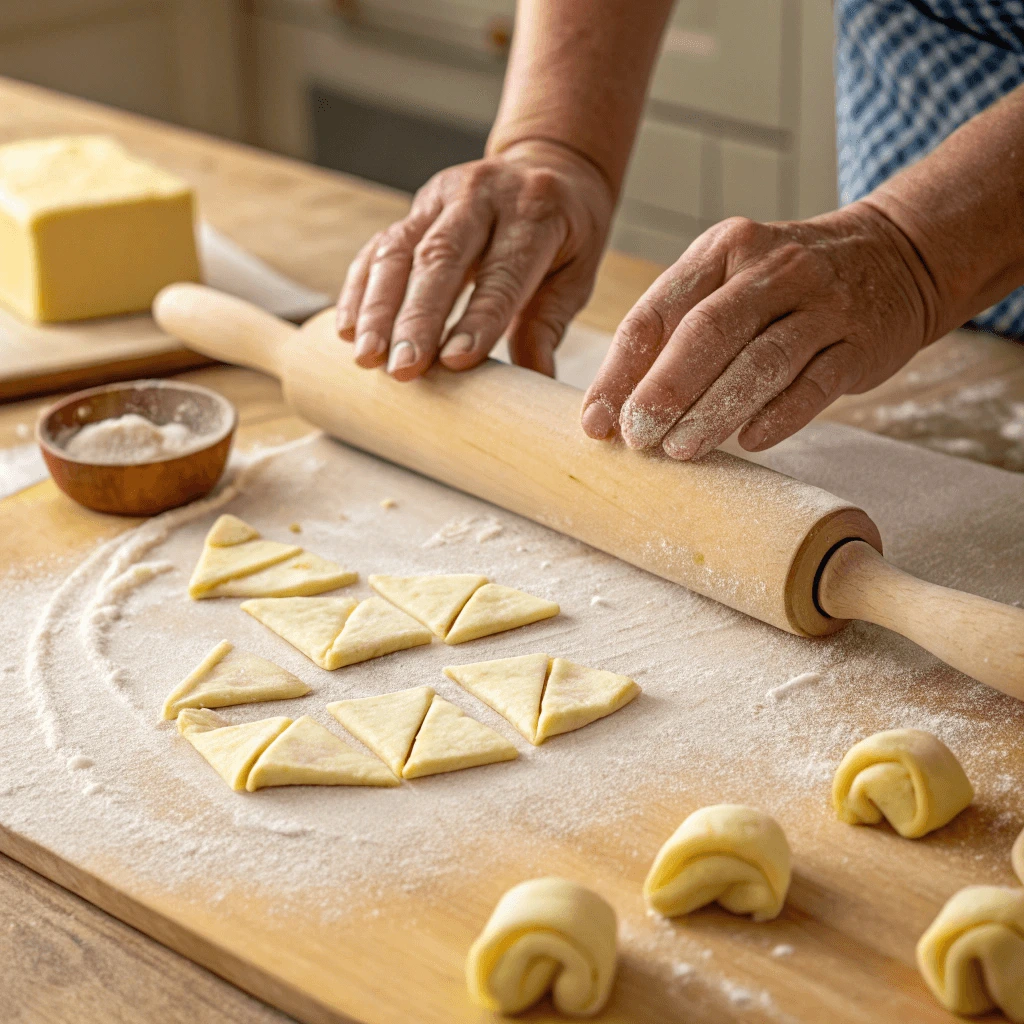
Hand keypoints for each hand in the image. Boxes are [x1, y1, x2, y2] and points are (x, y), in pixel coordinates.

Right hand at [336, 140, 614, 379]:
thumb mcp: (576, 275)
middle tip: (401, 369)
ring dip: (377, 307)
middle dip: (416, 318)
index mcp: (536, 211)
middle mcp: (483, 195)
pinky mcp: (416, 208)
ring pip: (399, 249)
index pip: (502, 272)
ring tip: (366, 356)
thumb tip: (537, 382)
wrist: (550, 165)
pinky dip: (360, 289)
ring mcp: (443, 196)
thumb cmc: (566, 235)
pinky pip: (379, 247)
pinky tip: (348, 329)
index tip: (454, 362)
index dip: (478, 318)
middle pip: (441, 257)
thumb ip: (548, 324)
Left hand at [580, 202, 939, 457]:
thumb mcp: (727, 280)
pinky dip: (781, 415)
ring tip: (680, 450)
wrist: (895, 255)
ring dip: (716, 410)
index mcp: (722, 250)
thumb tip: (616, 408)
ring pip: (762, 360)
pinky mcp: (861, 342)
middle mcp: (771, 269)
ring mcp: (821, 304)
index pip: (657, 312)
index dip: (621, 371)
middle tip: (636, 438)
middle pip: (708, 332)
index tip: (596, 421)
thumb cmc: (784, 284)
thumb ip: (676, 332)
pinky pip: (816, 383)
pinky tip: (750, 441)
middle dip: (665, 390)